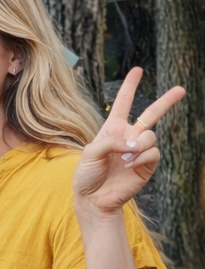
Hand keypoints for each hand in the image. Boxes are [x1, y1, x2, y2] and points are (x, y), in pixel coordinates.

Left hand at [73, 67, 184, 218]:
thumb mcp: (91, 152)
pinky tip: (130, 165)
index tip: (138, 70)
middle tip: (181, 89)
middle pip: (151, 114)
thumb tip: (134, 143)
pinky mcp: (147, 166)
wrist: (93, 198)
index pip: (123, 102)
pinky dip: (142, 156)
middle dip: (166, 101)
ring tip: (125, 159)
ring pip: (151, 136)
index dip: (130, 85)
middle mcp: (128, 136)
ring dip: (139, 145)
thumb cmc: (87, 174)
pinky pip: (153, 153)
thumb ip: (111, 141)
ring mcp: (139, 151)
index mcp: (112, 128)